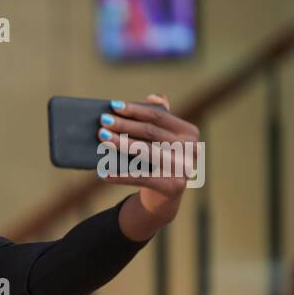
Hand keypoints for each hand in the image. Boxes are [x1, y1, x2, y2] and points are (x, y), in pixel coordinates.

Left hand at [97, 93, 197, 224]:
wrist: (163, 197)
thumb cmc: (158, 161)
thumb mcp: (162, 139)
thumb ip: (161, 118)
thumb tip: (154, 97)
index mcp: (189, 132)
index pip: (158, 116)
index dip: (135, 110)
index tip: (113, 105)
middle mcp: (191, 148)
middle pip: (150, 132)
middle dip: (124, 126)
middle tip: (102, 122)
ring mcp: (184, 168)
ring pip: (145, 152)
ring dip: (121, 145)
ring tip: (102, 140)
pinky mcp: (172, 186)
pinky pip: (140, 178)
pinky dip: (119, 175)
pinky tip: (102, 171)